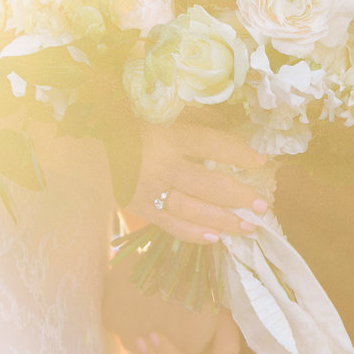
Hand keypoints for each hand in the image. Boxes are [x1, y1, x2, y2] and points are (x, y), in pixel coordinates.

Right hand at [127, 120, 268, 242]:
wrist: (91, 143)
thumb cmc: (134, 124)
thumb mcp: (164, 115)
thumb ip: (196, 121)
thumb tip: (232, 129)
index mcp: (169, 136)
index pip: (211, 145)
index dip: (238, 153)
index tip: (260, 160)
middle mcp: (161, 165)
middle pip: (208, 185)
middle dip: (239, 196)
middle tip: (262, 206)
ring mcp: (149, 190)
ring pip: (193, 210)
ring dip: (224, 221)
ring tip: (248, 227)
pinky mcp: (139, 207)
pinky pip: (171, 226)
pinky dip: (194, 234)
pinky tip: (215, 238)